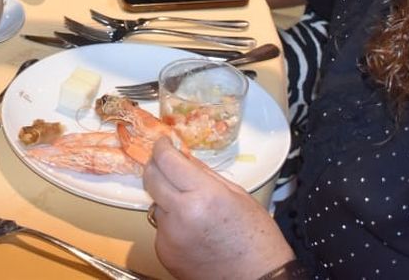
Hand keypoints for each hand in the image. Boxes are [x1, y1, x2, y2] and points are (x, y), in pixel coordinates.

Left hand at [142, 138, 295, 279]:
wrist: (258, 279)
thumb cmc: (257, 239)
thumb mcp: (238, 195)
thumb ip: (205, 175)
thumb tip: (184, 157)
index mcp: (203, 195)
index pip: (167, 160)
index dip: (162, 147)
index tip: (164, 142)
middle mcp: (180, 214)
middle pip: (151, 178)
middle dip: (156, 166)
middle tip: (166, 163)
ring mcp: (169, 236)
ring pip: (156, 204)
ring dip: (167, 199)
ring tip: (193, 209)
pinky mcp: (164, 253)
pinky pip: (160, 228)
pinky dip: (171, 224)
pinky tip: (193, 231)